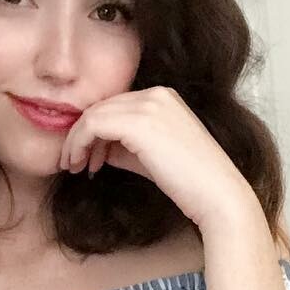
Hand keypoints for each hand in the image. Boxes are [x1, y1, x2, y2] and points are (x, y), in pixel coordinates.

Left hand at [58, 85, 254, 230]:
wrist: (215, 195)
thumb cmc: (189, 183)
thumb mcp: (150, 157)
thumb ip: (124, 146)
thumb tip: (96, 148)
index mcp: (163, 97)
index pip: (115, 106)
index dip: (94, 132)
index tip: (88, 159)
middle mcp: (155, 94)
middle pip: (101, 107)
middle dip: (81, 136)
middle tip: (73, 163)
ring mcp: (148, 105)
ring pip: (93, 114)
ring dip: (77, 141)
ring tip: (75, 167)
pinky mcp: (138, 122)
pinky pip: (93, 125)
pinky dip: (80, 144)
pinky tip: (83, 165)